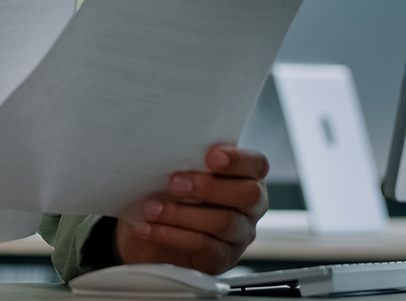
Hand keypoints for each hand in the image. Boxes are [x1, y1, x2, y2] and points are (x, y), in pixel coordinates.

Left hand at [114, 143, 268, 273]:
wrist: (150, 231)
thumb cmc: (170, 193)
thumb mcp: (179, 171)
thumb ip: (186, 159)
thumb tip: (168, 146)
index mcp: (245, 177)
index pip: (256, 165)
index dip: (238, 160)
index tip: (211, 155)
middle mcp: (250, 207)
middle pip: (247, 195)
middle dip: (208, 187)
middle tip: (174, 183)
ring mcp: (239, 236)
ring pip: (224, 223)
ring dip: (181, 214)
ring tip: (152, 208)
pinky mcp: (221, 259)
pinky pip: (204, 247)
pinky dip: (172, 236)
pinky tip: (149, 229)